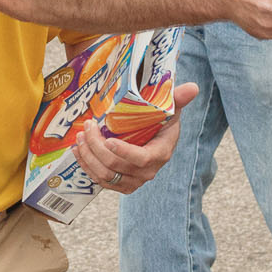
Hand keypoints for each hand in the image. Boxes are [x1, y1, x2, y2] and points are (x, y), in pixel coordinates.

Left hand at [74, 84, 199, 194]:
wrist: (154, 138)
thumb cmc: (161, 121)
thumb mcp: (171, 108)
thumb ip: (179, 98)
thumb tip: (193, 87)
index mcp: (160, 154)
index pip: (141, 159)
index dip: (124, 152)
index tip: (107, 139)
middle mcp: (147, 172)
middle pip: (116, 166)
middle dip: (96, 147)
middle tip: (86, 127)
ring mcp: (133, 180)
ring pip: (105, 175)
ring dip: (88, 157)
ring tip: (79, 137)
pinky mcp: (120, 184)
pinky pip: (100, 180)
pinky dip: (86, 166)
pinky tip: (78, 151)